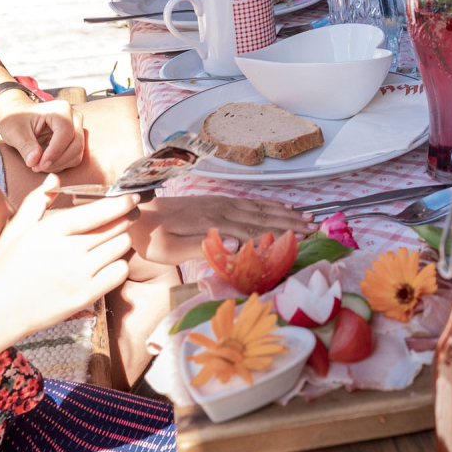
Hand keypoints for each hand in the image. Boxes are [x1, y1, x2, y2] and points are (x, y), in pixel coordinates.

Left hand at [0, 98, 86, 172]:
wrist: (17, 114)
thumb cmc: (15, 119)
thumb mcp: (14, 132)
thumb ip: (25, 146)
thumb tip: (34, 162)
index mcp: (60, 110)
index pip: (65, 133)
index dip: (54, 152)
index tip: (39, 165)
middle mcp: (73, 117)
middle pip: (76, 144)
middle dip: (57, 161)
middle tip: (37, 168)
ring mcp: (77, 128)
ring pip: (78, 152)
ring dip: (59, 164)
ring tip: (39, 165)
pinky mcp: (75, 139)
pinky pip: (75, 156)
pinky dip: (61, 164)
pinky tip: (45, 163)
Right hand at [0, 174, 135, 341]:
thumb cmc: (4, 269)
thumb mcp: (15, 230)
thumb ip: (36, 201)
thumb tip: (54, 178)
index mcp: (52, 231)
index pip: (97, 212)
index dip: (120, 203)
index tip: (132, 197)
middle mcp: (68, 251)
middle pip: (115, 228)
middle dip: (126, 217)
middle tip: (128, 214)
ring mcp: (79, 275)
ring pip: (120, 248)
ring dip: (122, 240)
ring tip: (113, 239)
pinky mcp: (85, 296)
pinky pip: (119, 273)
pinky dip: (120, 265)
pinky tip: (110, 262)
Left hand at [131, 195, 312, 265]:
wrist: (135, 214)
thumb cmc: (152, 238)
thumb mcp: (171, 250)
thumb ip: (204, 247)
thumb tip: (238, 246)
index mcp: (214, 224)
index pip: (254, 232)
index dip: (280, 237)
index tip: (303, 240)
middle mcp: (222, 210)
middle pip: (263, 217)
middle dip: (290, 223)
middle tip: (316, 228)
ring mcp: (221, 203)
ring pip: (260, 208)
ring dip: (285, 213)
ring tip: (307, 217)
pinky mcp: (217, 201)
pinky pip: (249, 201)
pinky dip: (269, 203)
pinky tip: (281, 205)